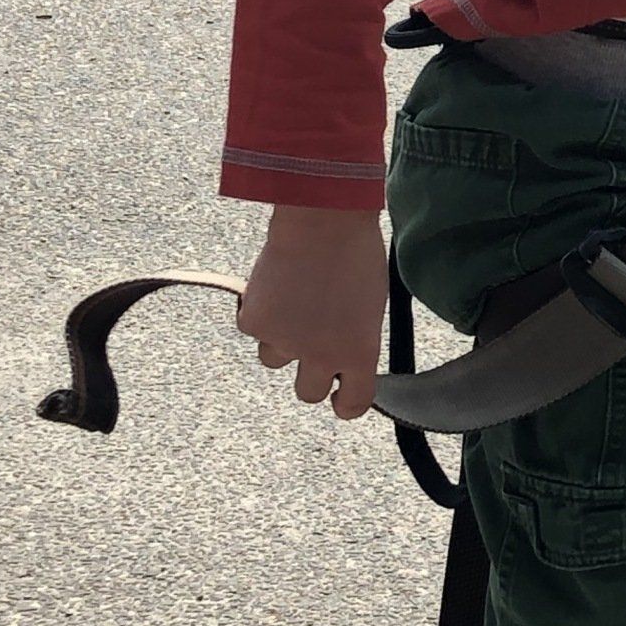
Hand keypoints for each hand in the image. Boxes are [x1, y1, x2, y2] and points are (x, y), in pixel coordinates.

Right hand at [236, 203, 389, 418]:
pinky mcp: (255, 322)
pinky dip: (260, 310)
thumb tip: (342, 349)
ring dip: (280, 340)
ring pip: (274, 359)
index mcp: (359, 352)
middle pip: (308, 392)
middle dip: (309, 376)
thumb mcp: (372, 303)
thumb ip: (356, 334)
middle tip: (310, 347)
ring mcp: (284, 341)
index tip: (339, 400)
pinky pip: (253, 327)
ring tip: (292, 301)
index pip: (353, 403)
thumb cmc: (356, 252)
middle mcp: (321, 356)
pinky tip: (274, 283)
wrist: (322, 221)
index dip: (345, 404)